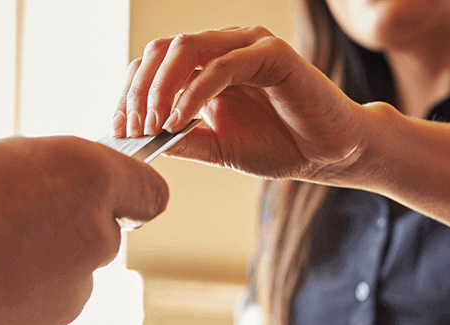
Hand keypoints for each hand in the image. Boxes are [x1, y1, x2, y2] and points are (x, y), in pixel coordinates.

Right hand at [0, 136, 167, 324]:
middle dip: (55, 238)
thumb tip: (29, 193)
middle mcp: (91, 241)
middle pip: (94, 242)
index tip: (106, 200)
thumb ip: (28, 175)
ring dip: (23, 281)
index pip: (148, 194)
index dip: (126, 196)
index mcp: (86, 178)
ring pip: (58, 289)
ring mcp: (66, 302)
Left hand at [113, 26, 375, 181]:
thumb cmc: (281, 146)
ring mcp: (248, 45)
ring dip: (160, 88)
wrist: (331, 154)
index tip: (119, 131)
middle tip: (131, 130)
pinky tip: (179, 120)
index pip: (154, 63)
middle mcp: (225, 45)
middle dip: (138, 91)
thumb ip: (181, 139)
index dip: (130, 94)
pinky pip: (221, 66)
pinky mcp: (272, 54)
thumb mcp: (218, 147)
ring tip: (154, 125)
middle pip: (161, 50)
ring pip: (184, 49)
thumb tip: (137, 140)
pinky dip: (193, 93)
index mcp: (209, 62)